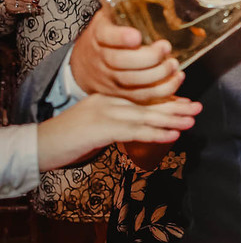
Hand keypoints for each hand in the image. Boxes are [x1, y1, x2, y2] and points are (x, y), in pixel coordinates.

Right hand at [36, 94, 201, 170]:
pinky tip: (173, 134)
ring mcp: (106, 114)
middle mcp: (109, 101)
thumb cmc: (68, 138)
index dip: (166, 100)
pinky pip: (135, 131)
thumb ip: (116, 122)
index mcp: (108, 97)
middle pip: (149, 103)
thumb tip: (141, 127)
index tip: (186, 102)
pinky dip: (156, 133)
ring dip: (172, 119)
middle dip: (176, 106)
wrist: (40, 144)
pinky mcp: (102, 129)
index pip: (143, 97)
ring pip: (147, 116)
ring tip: (192, 120)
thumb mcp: (95, 124)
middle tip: (198, 106)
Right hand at [69, 9, 182, 102]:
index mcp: (99, 34)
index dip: (120, 38)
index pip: (106, 36)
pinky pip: (140, 97)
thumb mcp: (114, 12)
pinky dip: (160, 92)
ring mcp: (110, 78)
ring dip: (156, 76)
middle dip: (146, 58)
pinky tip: (176, 80)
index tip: (136, 36)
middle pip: (120, 63)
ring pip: (131, 83)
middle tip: (166, 49)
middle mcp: (102, 58)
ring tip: (174, 65)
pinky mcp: (121, 93)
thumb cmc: (108, 33)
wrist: (85, 63)